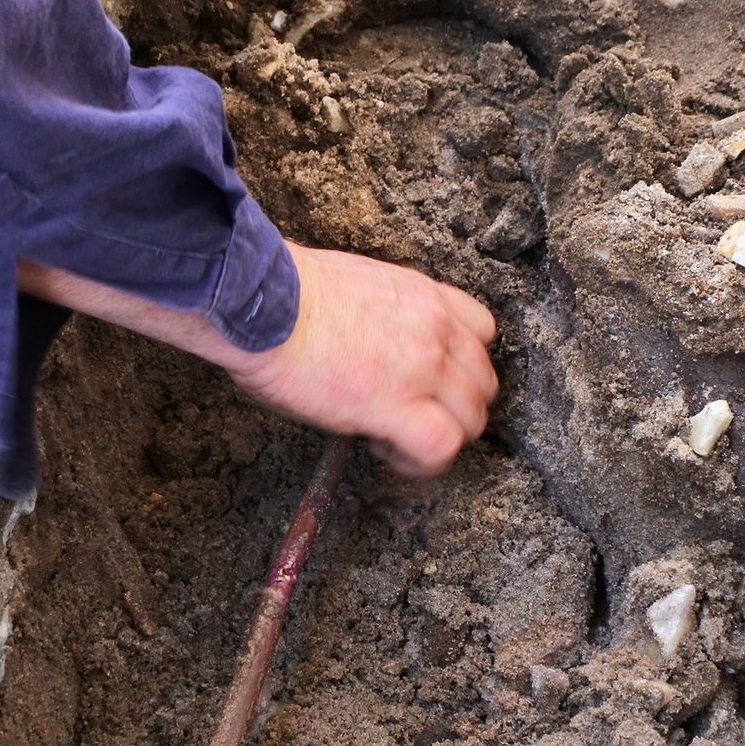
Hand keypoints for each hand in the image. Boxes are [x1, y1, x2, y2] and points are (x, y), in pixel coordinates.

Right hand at [226, 243, 498, 475]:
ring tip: (391, 436)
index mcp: (424, 296)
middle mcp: (435, 329)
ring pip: (471, 419)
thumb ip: (385, 313)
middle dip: (451, 407)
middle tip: (409, 415)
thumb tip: (375, 342)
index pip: (481, 332)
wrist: (262, 302)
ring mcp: (423, 367)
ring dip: (438, 436)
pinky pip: (441, 446)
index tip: (430, 380)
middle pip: (482, 383)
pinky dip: (421, 460)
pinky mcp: (397, 405)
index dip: (460, 365)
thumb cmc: (284, 294)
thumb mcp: (356, 285)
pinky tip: (385, 449)